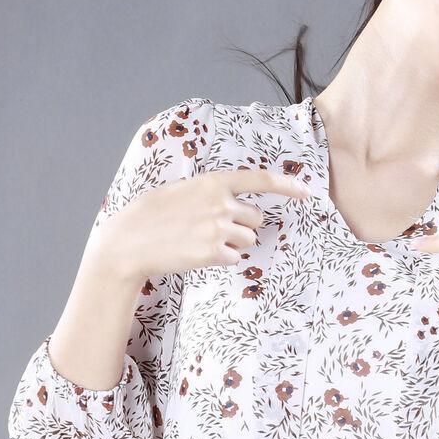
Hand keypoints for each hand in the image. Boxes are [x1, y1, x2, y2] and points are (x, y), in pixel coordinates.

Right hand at [92, 166, 304, 287]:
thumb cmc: (154, 214)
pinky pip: (234, 259)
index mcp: (214, 181)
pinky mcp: (214, 252)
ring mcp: (219, 228)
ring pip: (247, 240)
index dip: (287, 185)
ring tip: (201, 241)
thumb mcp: (184, 190)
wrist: (131, 240)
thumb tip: (235, 203)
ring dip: (232, 244)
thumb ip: (213, 193)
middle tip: (212, 229)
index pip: (260, 179)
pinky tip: (198, 254)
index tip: (307, 192)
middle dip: (242, 225)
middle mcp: (222, 202)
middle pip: (256, 218)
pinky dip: (221, 260)